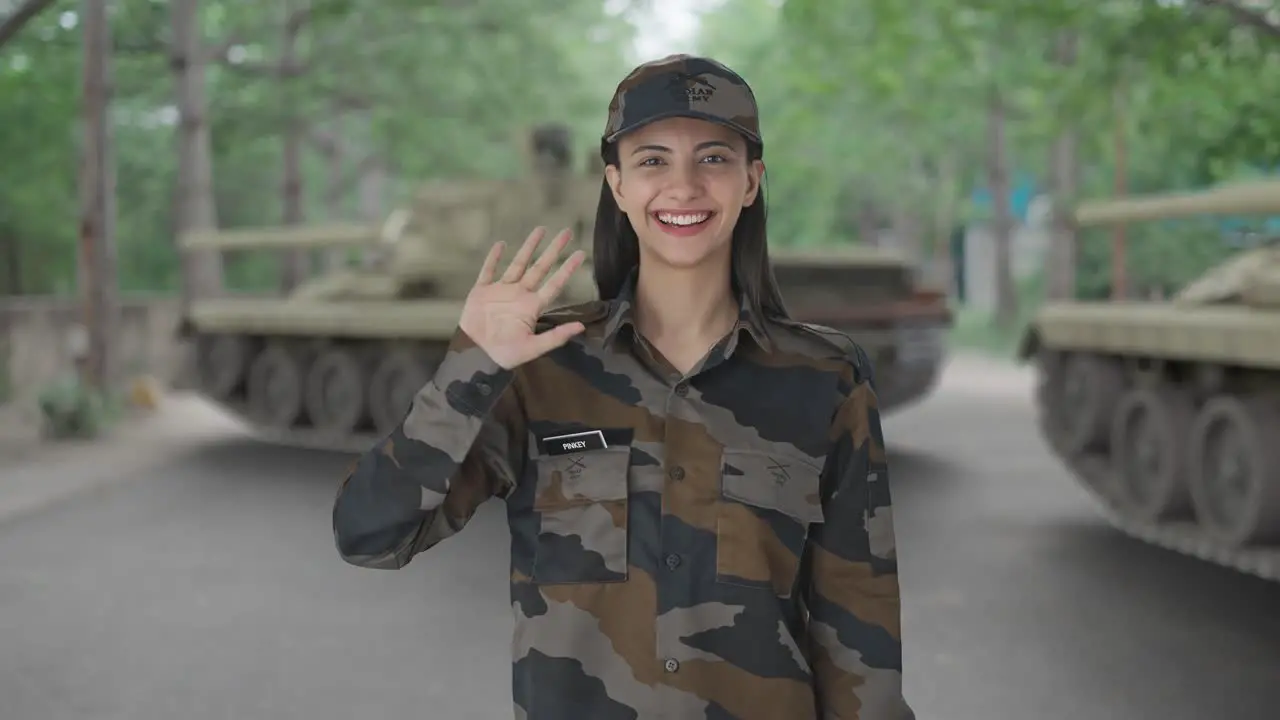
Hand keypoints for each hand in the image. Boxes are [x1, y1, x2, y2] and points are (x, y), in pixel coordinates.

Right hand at [458, 227, 587, 369]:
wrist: (476, 356)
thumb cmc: (505, 355)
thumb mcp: (532, 348)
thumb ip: (555, 337)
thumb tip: (581, 327)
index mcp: (532, 307)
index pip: (554, 284)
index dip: (567, 269)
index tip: (581, 254)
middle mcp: (520, 294)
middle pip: (540, 267)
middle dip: (553, 250)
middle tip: (567, 232)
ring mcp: (501, 291)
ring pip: (518, 264)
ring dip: (529, 247)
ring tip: (541, 230)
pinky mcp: (482, 291)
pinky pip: (488, 271)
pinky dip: (494, 258)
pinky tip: (501, 244)